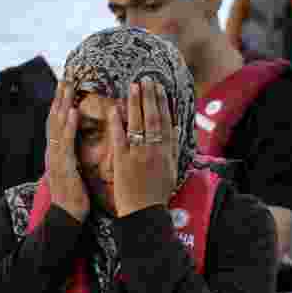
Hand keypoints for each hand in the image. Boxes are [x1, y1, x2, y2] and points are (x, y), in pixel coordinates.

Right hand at [46, 81, 89, 221]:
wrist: (66, 217)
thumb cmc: (73, 198)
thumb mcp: (73, 172)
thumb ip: (73, 157)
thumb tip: (77, 147)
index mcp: (58, 152)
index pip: (58, 123)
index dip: (60, 104)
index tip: (66, 86)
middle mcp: (53, 151)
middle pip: (55, 119)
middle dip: (60, 97)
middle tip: (66, 76)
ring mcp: (56, 158)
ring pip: (57, 125)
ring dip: (62, 103)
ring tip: (68, 85)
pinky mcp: (63, 166)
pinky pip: (66, 142)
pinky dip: (69, 125)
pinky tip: (73, 111)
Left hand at [109, 80, 177, 217]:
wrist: (145, 213)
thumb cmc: (158, 194)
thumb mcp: (172, 170)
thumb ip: (174, 148)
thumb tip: (176, 128)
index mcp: (167, 152)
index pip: (166, 122)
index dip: (163, 103)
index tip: (159, 88)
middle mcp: (154, 150)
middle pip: (153, 118)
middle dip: (150, 97)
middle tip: (146, 79)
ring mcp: (138, 155)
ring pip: (138, 124)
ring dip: (136, 103)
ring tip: (133, 86)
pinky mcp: (123, 162)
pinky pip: (120, 138)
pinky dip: (118, 123)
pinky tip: (115, 108)